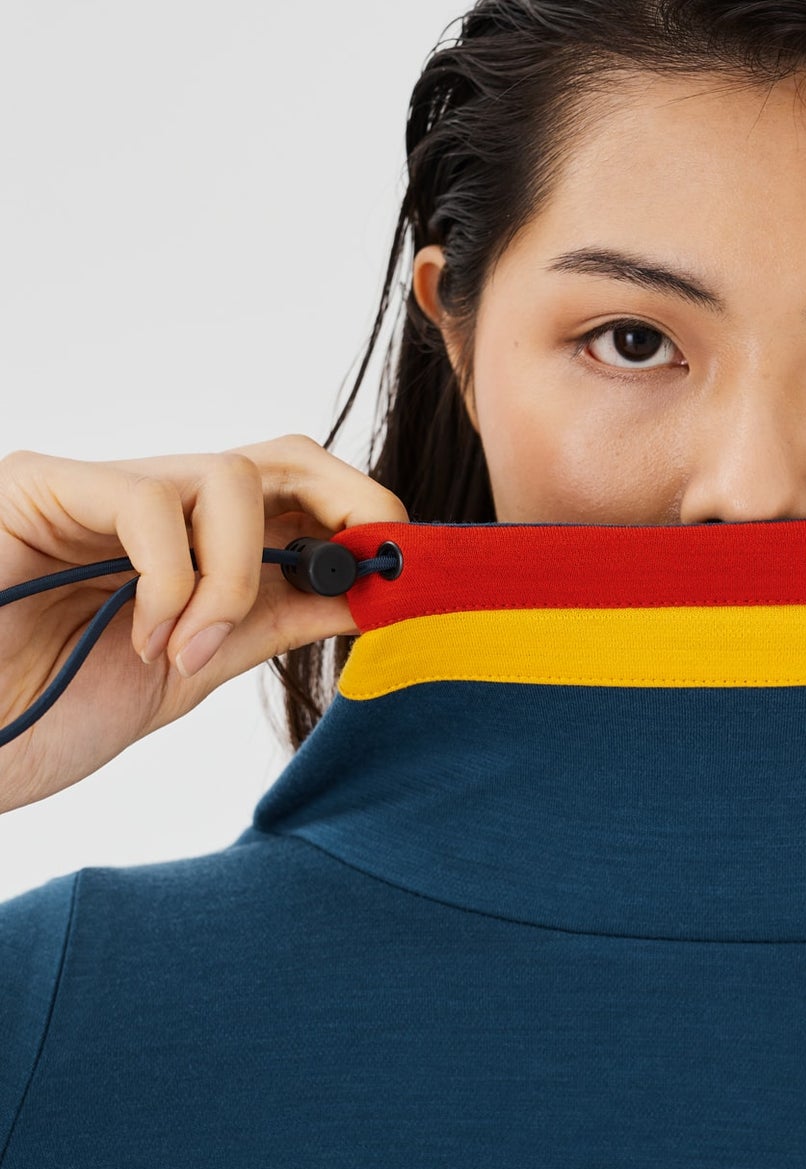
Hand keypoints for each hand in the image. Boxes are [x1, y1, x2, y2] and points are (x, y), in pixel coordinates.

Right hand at [0, 435, 409, 811]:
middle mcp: (150, 504)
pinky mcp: (38, 486)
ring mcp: (95, 489)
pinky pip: (149, 504)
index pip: (297, 492)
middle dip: (345, 505)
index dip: (361, 518)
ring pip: (227, 476)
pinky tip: (140, 639)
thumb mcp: (191, 669)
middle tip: (363, 568)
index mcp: (191, 545)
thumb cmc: (46, 713)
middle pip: (277, 455)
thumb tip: (370, 591)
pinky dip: (171, 583)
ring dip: (237, 576)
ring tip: (187, 650)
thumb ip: (270, 622)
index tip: (403, 572)